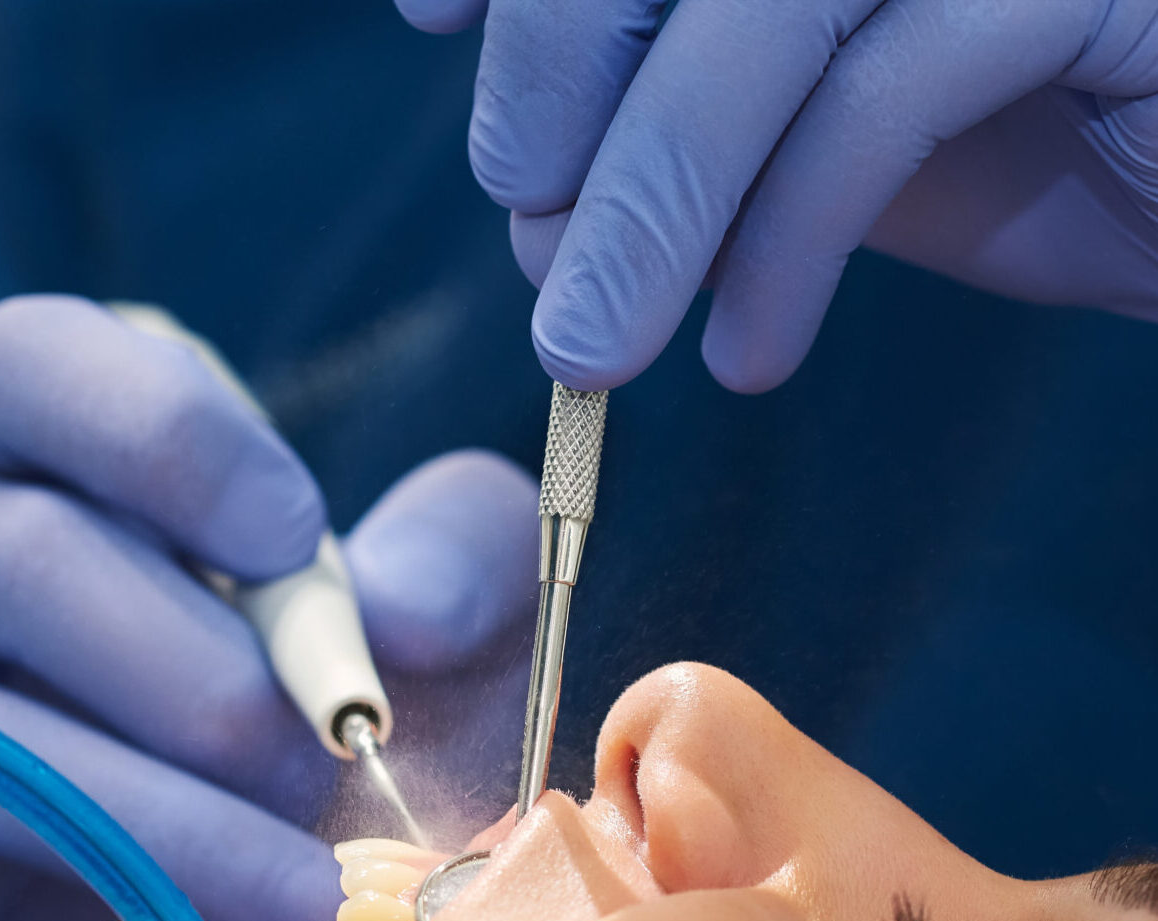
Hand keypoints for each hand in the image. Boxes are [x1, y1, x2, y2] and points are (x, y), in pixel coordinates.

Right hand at [0, 295, 537, 920]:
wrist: (224, 864)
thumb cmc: (321, 706)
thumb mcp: (412, 601)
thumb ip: (452, 557)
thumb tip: (409, 616)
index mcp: (40, 449)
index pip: (42, 371)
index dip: (171, 445)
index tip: (295, 539)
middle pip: (28, 567)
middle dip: (207, 688)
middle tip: (324, 779)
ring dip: (154, 834)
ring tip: (303, 910)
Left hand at [396, 0, 1157, 390]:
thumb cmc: (1020, 130)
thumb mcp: (816, 123)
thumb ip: (688, 123)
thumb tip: (535, 207)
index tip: (432, 22)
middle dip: (558, 69)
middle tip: (529, 220)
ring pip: (764, 4)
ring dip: (652, 191)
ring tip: (590, 346)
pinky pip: (890, 88)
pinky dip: (790, 238)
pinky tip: (751, 353)